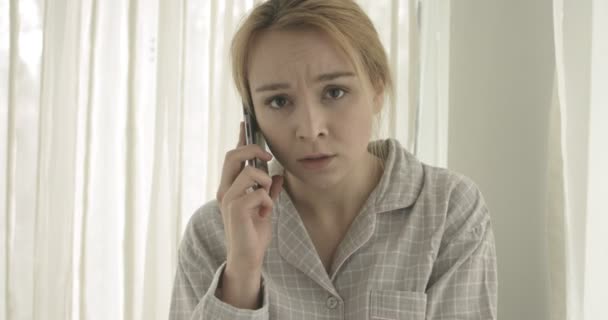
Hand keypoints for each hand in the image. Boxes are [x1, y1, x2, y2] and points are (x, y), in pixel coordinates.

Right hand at [216, 122, 283, 273]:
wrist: (248, 257)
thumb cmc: (253, 233)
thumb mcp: (264, 207)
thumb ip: (269, 191)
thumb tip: (278, 175)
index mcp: (230, 187)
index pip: (232, 157)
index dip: (239, 139)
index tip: (245, 123)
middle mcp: (225, 190)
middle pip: (233, 155)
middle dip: (253, 149)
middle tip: (269, 156)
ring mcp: (228, 199)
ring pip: (249, 172)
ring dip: (265, 183)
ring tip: (266, 200)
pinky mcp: (235, 210)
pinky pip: (258, 192)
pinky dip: (268, 201)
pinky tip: (265, 214)